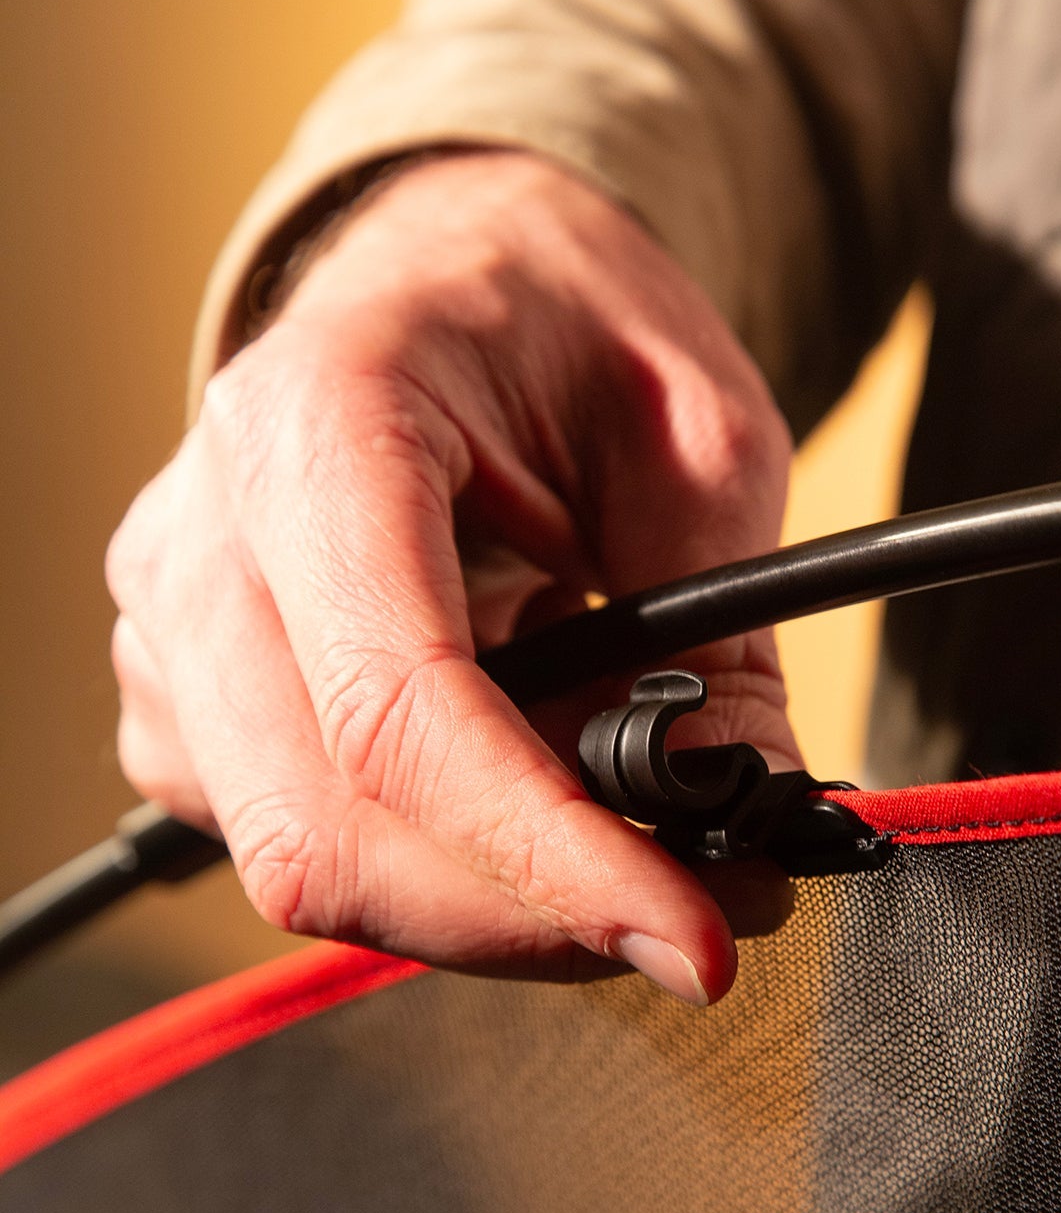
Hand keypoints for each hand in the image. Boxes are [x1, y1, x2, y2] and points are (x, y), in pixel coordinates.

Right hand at [107, 151, 798, 1001]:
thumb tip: (739, 820)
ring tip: (615, 821)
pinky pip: (294, 844)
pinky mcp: (181, 703)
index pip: (399, 712)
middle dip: (525, 919)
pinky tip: (516, 790)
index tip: (689, 937)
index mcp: (321, 428)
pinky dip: (433, 863)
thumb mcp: (697, 434)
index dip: (548, 858)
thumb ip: (719, 633)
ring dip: (488, 899)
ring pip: (304, 864)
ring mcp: (170, 631)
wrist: (447, 275)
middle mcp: (205, 538)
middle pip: (322, 834)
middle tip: (688, 920)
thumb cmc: (562, 321)